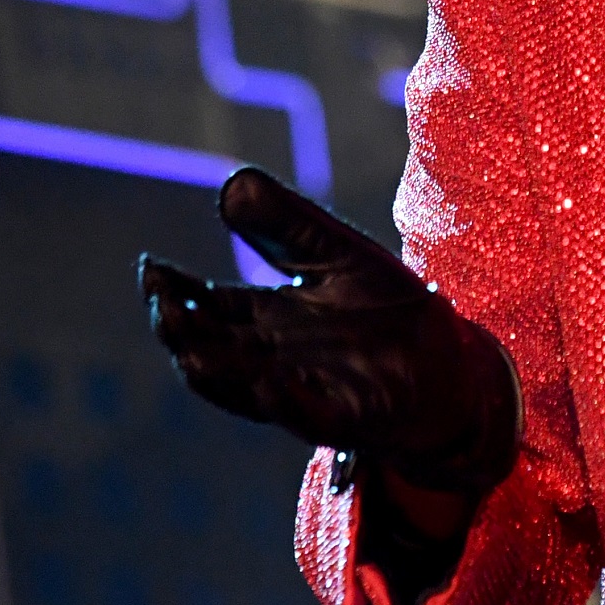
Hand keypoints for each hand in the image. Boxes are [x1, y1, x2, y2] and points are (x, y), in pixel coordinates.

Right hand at [138, 168, 520, 496]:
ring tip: (187, 342)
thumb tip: (230, 186)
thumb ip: (287, 224)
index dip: (172, 291)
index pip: (203, 307)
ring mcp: (308, 390)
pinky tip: (267, 383)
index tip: (152, 268)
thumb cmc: (388, 310)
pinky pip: (309, 417)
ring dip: (214, 368)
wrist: (453, 365)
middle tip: (161, 301)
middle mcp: (275, 358)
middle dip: (179, 328)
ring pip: (243, 388)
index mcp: (266, 320)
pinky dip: (285, 403)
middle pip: (209, 349)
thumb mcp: (337, 252)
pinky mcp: (350, 417)